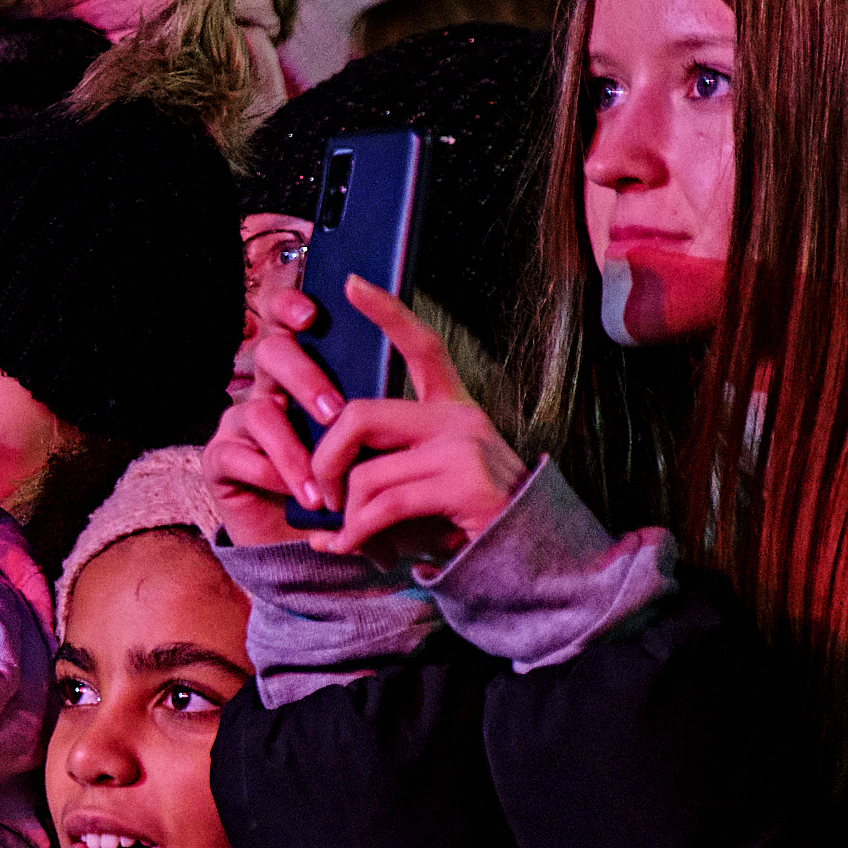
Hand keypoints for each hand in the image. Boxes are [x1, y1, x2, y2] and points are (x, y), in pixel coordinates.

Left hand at [208, 275, 527, 560]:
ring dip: (343, 513)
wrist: (529, 564)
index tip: (350, 283)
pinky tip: (346, 548)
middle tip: (318, 496)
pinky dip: (354, 534)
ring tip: (344, 536)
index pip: (421, 346)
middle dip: (323, 460)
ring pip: (366, 471)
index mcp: (451, 409)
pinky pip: (383, 505)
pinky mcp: (466, 483)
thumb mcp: (421, 485)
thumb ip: (380, 471)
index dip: (386, 311)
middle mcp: (460, 419)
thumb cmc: (465, 525)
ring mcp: (466, 447)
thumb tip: (319, 497)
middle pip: (359, 414)